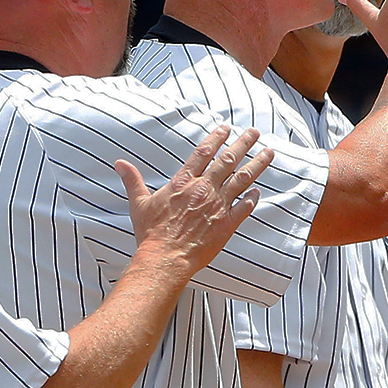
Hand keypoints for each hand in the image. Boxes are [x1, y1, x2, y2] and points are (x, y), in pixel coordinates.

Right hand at [114, 125, 270, 280]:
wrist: (165, 258)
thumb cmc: (151, 233)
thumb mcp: (139, 203)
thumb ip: (133, 180)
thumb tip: (119, 163)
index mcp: (184, 182)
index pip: (203, 153)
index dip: (216, 139)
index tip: (227, 128)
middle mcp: (203, 189)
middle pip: (228, 161)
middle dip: (243, 144)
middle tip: (255, 132)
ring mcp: (217, 206)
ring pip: (242, 179)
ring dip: (257, 164)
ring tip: (269, 153)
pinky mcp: (226, 224)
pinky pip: (244, 208)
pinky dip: (253, 198)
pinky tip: (259, 191)